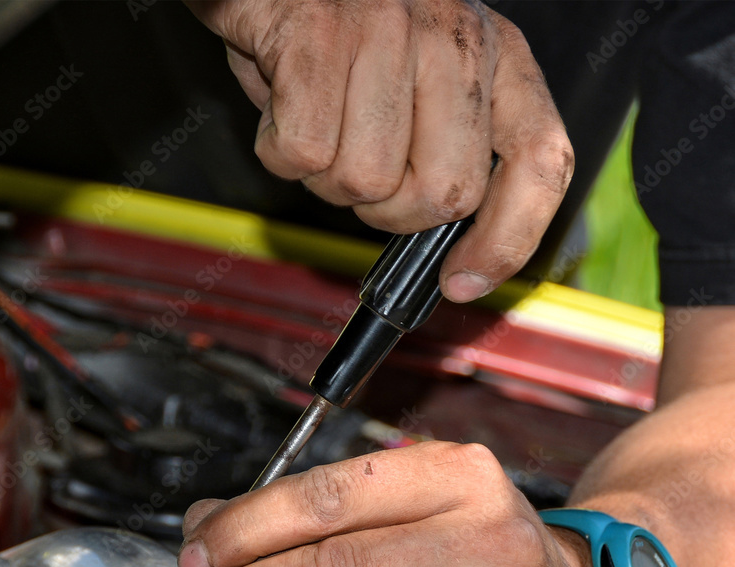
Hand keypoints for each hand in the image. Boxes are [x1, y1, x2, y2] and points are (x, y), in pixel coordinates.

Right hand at [186, 0, 572, 302]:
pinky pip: (306, 154)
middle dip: (387, 210)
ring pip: (365, 183)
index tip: (462, 282)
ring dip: (325, 177)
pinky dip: (278, 150)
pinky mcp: (320, 36)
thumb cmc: (339, 32)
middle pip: (444, 196)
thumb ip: (447, 153)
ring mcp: (390, 31)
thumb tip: (455, 265)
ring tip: (314, 119)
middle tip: (358, 165)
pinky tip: (282, 103)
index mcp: (493, 56)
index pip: (542, 162)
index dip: (508, 241)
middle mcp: (454, 37)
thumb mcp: (416, 86)